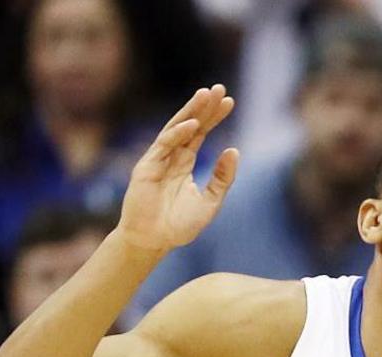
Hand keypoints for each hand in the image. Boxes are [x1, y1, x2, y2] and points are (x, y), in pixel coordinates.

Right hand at [118, 87, 239, 255]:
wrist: (154, 242)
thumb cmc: (179, 225)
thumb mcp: (210, 201)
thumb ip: (222, 178)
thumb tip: (234, 150)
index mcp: (184, 163)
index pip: (201, 133)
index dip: (214, 117)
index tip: (230, 102)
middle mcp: (171, 156)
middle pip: (190, 125)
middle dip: (204, 107)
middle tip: (220, 89)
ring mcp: (157, 159)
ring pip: (176, 129)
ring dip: (191, 111)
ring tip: (206, 94)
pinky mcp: (146, 167)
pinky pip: (163, 145)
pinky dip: (177, 134)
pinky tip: (192, 124)